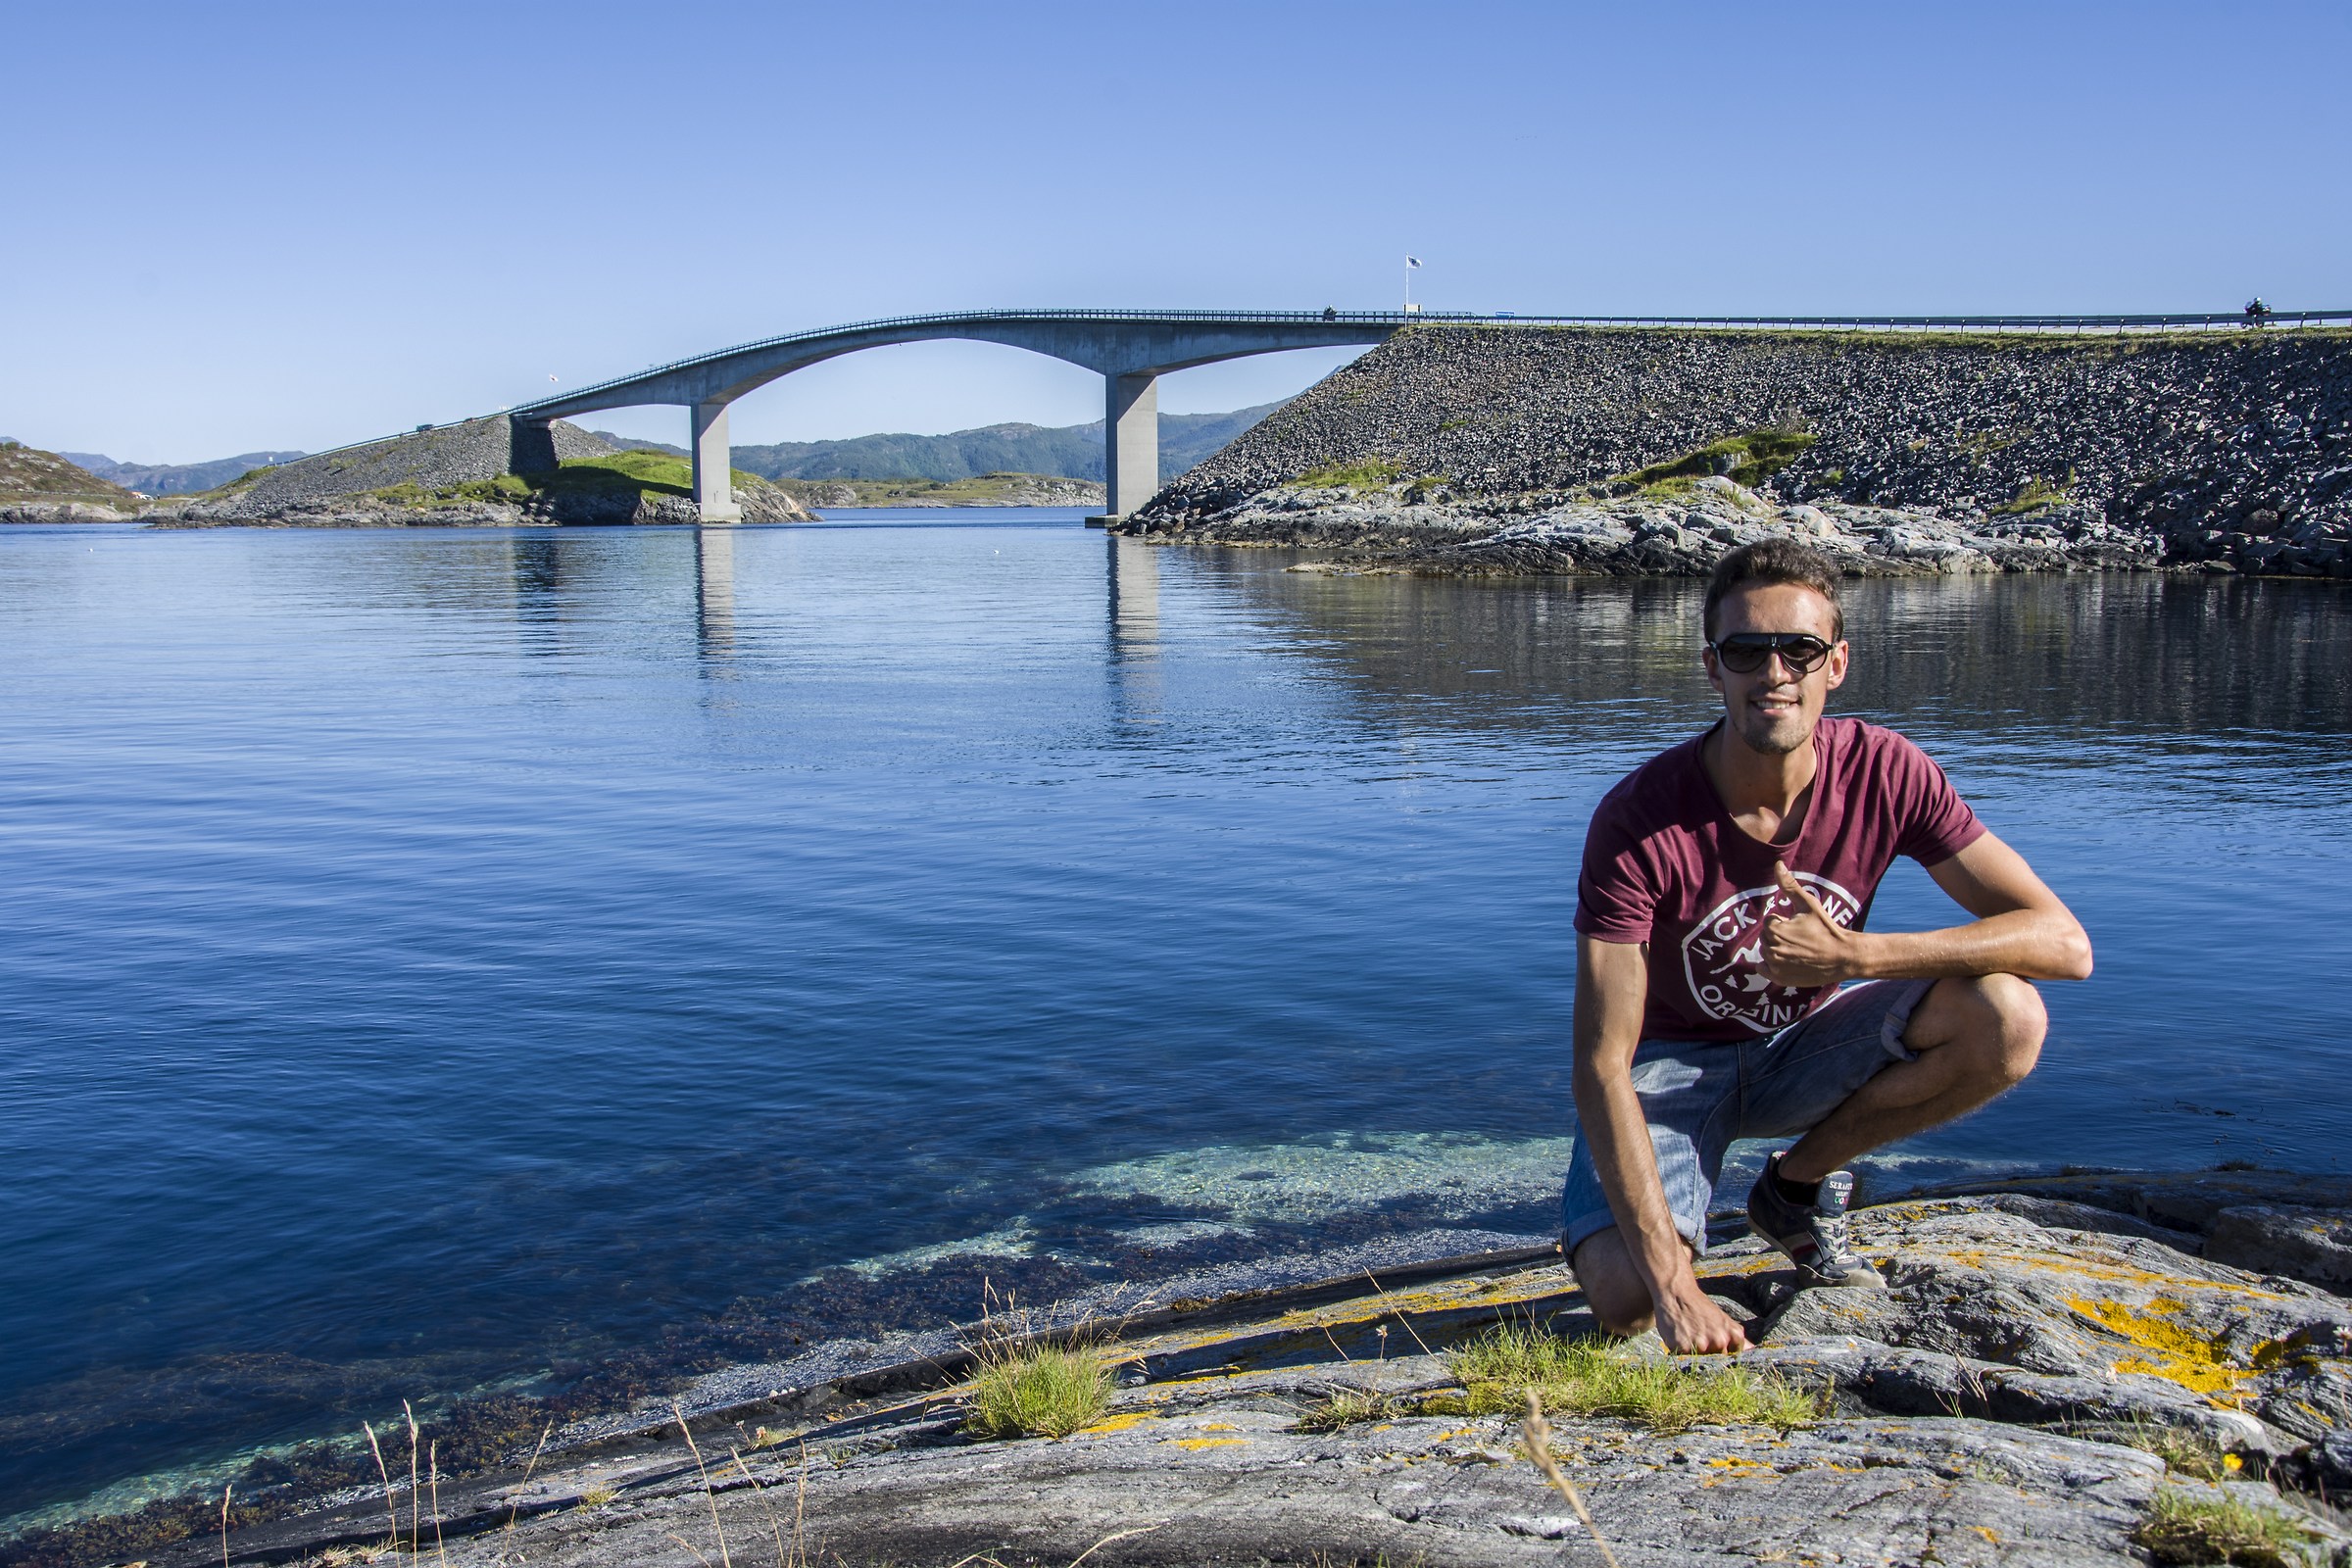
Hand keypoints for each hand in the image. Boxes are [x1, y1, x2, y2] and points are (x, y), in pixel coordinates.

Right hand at [1653, 1285, 1749, 1354]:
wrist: (1676, 1292)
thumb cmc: (1700, 1307)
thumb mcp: (1724, 1320)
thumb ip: (1738, 1339)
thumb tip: (1753, 1352)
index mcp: (1734, 1335)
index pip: (1733, 1360)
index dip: (1722, 1356)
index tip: (1712, 1348)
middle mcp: (1720, 1341)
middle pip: (1716, 1362)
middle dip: (1707, 1355)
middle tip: (1697, 1337)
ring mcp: (1701, 1345)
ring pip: (1698, 1362)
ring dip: (1692, 1355)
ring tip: (1687, 1336)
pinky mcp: (1682, 1347)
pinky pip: (1682, 1359)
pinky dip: (1678, 1352)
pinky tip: (1678, 1336)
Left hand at [1762, 861, 1864, 985]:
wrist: (1844, 956)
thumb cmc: (1826, 928)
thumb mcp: (1808, 904)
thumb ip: (1789, 886)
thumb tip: (1778, 865)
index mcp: (1775, 930)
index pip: (1770, 922)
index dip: (1785, 923)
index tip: (1801, 927)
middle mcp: (1771, 949)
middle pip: (1766, 938)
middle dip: (1780, 936)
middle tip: (1801, 939)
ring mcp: (1775, 966)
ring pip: (1766, 952)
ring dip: (1776, 949)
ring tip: (1798, 950)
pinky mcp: (1780, 979)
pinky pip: (1764, 969)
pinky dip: (1771, 965)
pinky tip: (1788, 961)